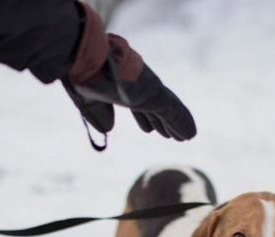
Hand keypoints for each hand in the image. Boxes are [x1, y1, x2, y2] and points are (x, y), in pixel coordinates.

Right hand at [63, 2, 195, 140]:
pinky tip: (190, 135)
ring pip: (167, 111)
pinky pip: (174, 112)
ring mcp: (150, 89)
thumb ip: (99, 113)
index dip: (143, 117)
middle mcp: (139, 86)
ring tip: (183, 137)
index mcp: (123, 85)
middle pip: (154, 108)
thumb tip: (108, 128)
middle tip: (168, 134)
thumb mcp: (89, 99)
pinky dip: (182, 123)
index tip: (148, 129)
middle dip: (160, 121)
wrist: (91, 60)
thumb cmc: (84, 75)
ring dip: (174, 125)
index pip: (136, 104)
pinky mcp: (157, 94)